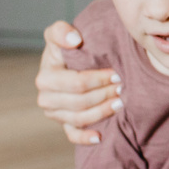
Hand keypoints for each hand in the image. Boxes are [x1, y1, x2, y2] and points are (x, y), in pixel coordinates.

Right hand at [36, 21, 120, 144]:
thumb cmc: (69, 46)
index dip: (98, 80)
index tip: (117, 73)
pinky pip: (73, 135)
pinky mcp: (64, 123)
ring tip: (121, 103)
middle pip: (79, 103)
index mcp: (45, 77)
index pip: (76, 83)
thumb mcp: (60, 33)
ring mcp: (55, 113)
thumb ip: (60, 31)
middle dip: (104, 95)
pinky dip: (85, 138)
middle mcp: (46, 98)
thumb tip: (74, 40)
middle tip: (124, 87)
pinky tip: (100, 136)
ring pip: (79, 119)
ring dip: (102, 112)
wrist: (72, 60)